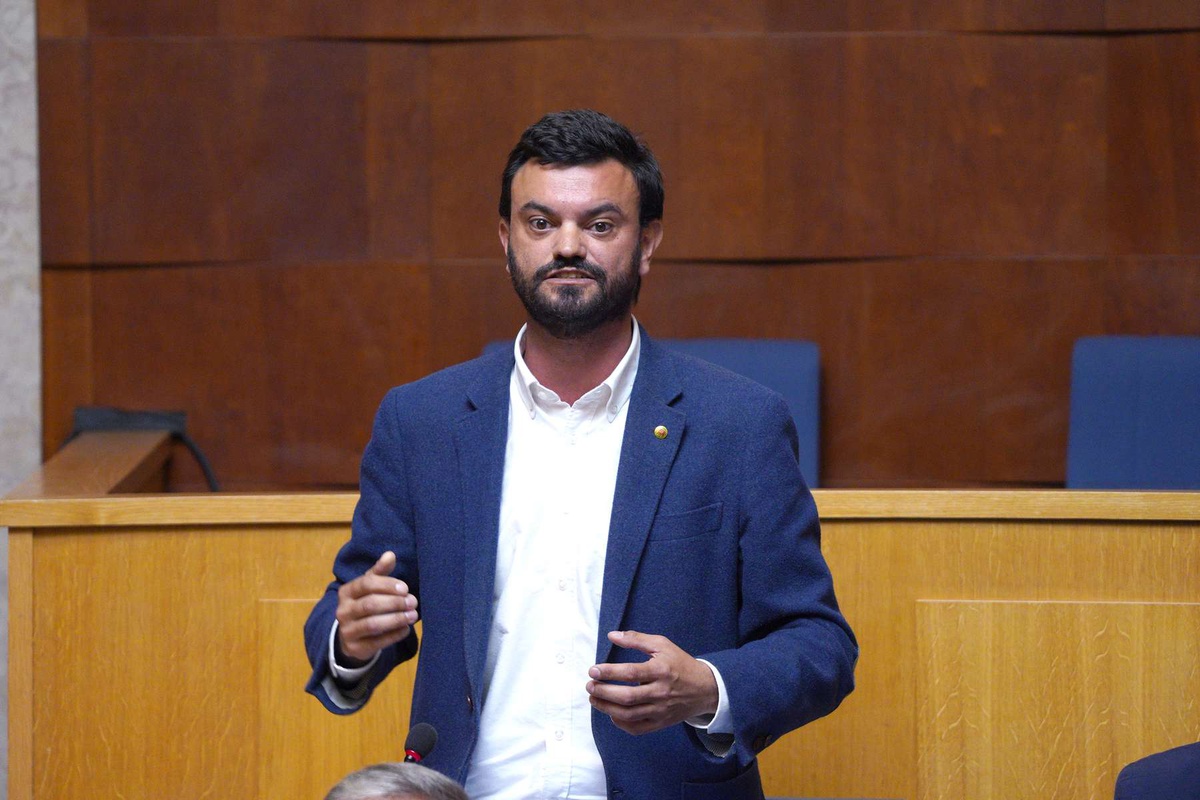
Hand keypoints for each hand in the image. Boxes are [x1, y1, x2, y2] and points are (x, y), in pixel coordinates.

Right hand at [335, 551, 417, 665]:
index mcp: (346, 592)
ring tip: (413, 615)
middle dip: (394, 603)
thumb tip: (390, 555)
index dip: (387, 585)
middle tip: (413, 602)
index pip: (365, 584)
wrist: (350, 636)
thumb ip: (380, 571)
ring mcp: (347, 631)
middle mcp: (343, 611)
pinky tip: (406, 629)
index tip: (405, 588)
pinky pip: (377, 642)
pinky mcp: (355, 648)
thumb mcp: (369, 587)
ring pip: (372, 624)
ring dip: (396, 619)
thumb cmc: (364, 604)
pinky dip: (394, 635)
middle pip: (370, 604)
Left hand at [586, 630, 717, 734]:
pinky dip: (621, 723)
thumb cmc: (679, 663)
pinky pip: (637, 728)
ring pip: (629, 715)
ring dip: (606, 708)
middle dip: (603, 692)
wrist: (704, 688)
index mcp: (661, 670)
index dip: (609, 672)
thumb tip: (612, 635)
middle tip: (589, 685)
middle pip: (627, 697)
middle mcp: (660, 692)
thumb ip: (636, 639)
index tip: (593, 670)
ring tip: (594, 699)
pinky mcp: (661, 723)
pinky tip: (611, 713)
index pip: (631, 673)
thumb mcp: (662, 645)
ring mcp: (660, 710)